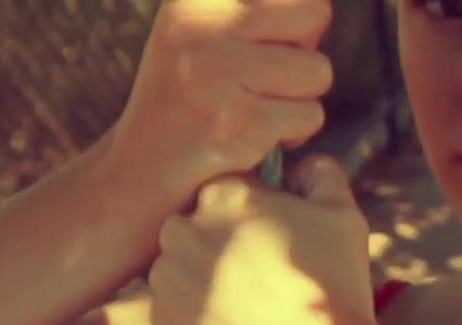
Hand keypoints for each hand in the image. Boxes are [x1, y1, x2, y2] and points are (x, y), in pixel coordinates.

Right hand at [100, 0, 333, 218]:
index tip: (267, 48)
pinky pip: (310, 116)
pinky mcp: (241, 122)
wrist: (141, 170)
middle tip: (264, 82)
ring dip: (298, 100)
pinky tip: (251, 137)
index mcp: (198, 0)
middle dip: (302, 54)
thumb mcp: (206, 35)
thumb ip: (261, 14)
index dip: (298, 21)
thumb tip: (320, 14)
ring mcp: (220, 74)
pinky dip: (292, 134)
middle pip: (313, 17)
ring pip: (318, 72)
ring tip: (253, 111)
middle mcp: (204, 26)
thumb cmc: (189, 99)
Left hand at [147, 155, 387, 324]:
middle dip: (215, 248)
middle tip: (259, 280)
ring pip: (177, 278)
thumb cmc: (334, 288)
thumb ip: (321, 177)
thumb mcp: (344, 217)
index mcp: (221, 197)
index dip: (250, 214)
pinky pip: (176, 324)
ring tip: (249, 314)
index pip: (223, 191)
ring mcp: (168, 289)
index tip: (273, 240)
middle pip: (190, 231)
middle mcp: (181, 235)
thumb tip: (303, 166)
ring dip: (203, 288)